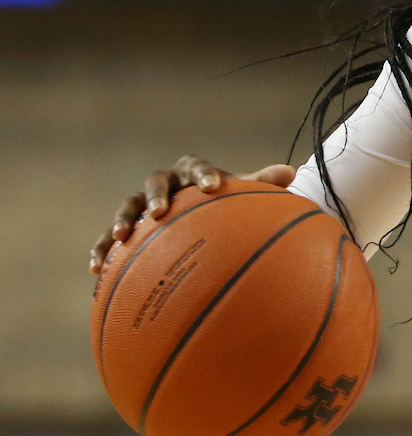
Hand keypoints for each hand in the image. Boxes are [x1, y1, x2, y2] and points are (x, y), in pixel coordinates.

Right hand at [89, 155, 295, 274]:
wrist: (200, 213)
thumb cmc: (224, 202)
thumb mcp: (242, 194)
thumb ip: (262, 183)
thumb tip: (291, 172)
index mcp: (193, 170)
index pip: (196, 166)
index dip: (203, 174)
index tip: (212, 186)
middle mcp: (164, 184)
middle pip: (155, 181)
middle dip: (157, 195)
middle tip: (161, 210)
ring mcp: (142, 205)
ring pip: (127, 206)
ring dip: (122, 219)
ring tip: (120, 237)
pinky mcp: (127, 229)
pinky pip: (108, 239)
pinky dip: (101, 250)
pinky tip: (96, 270)